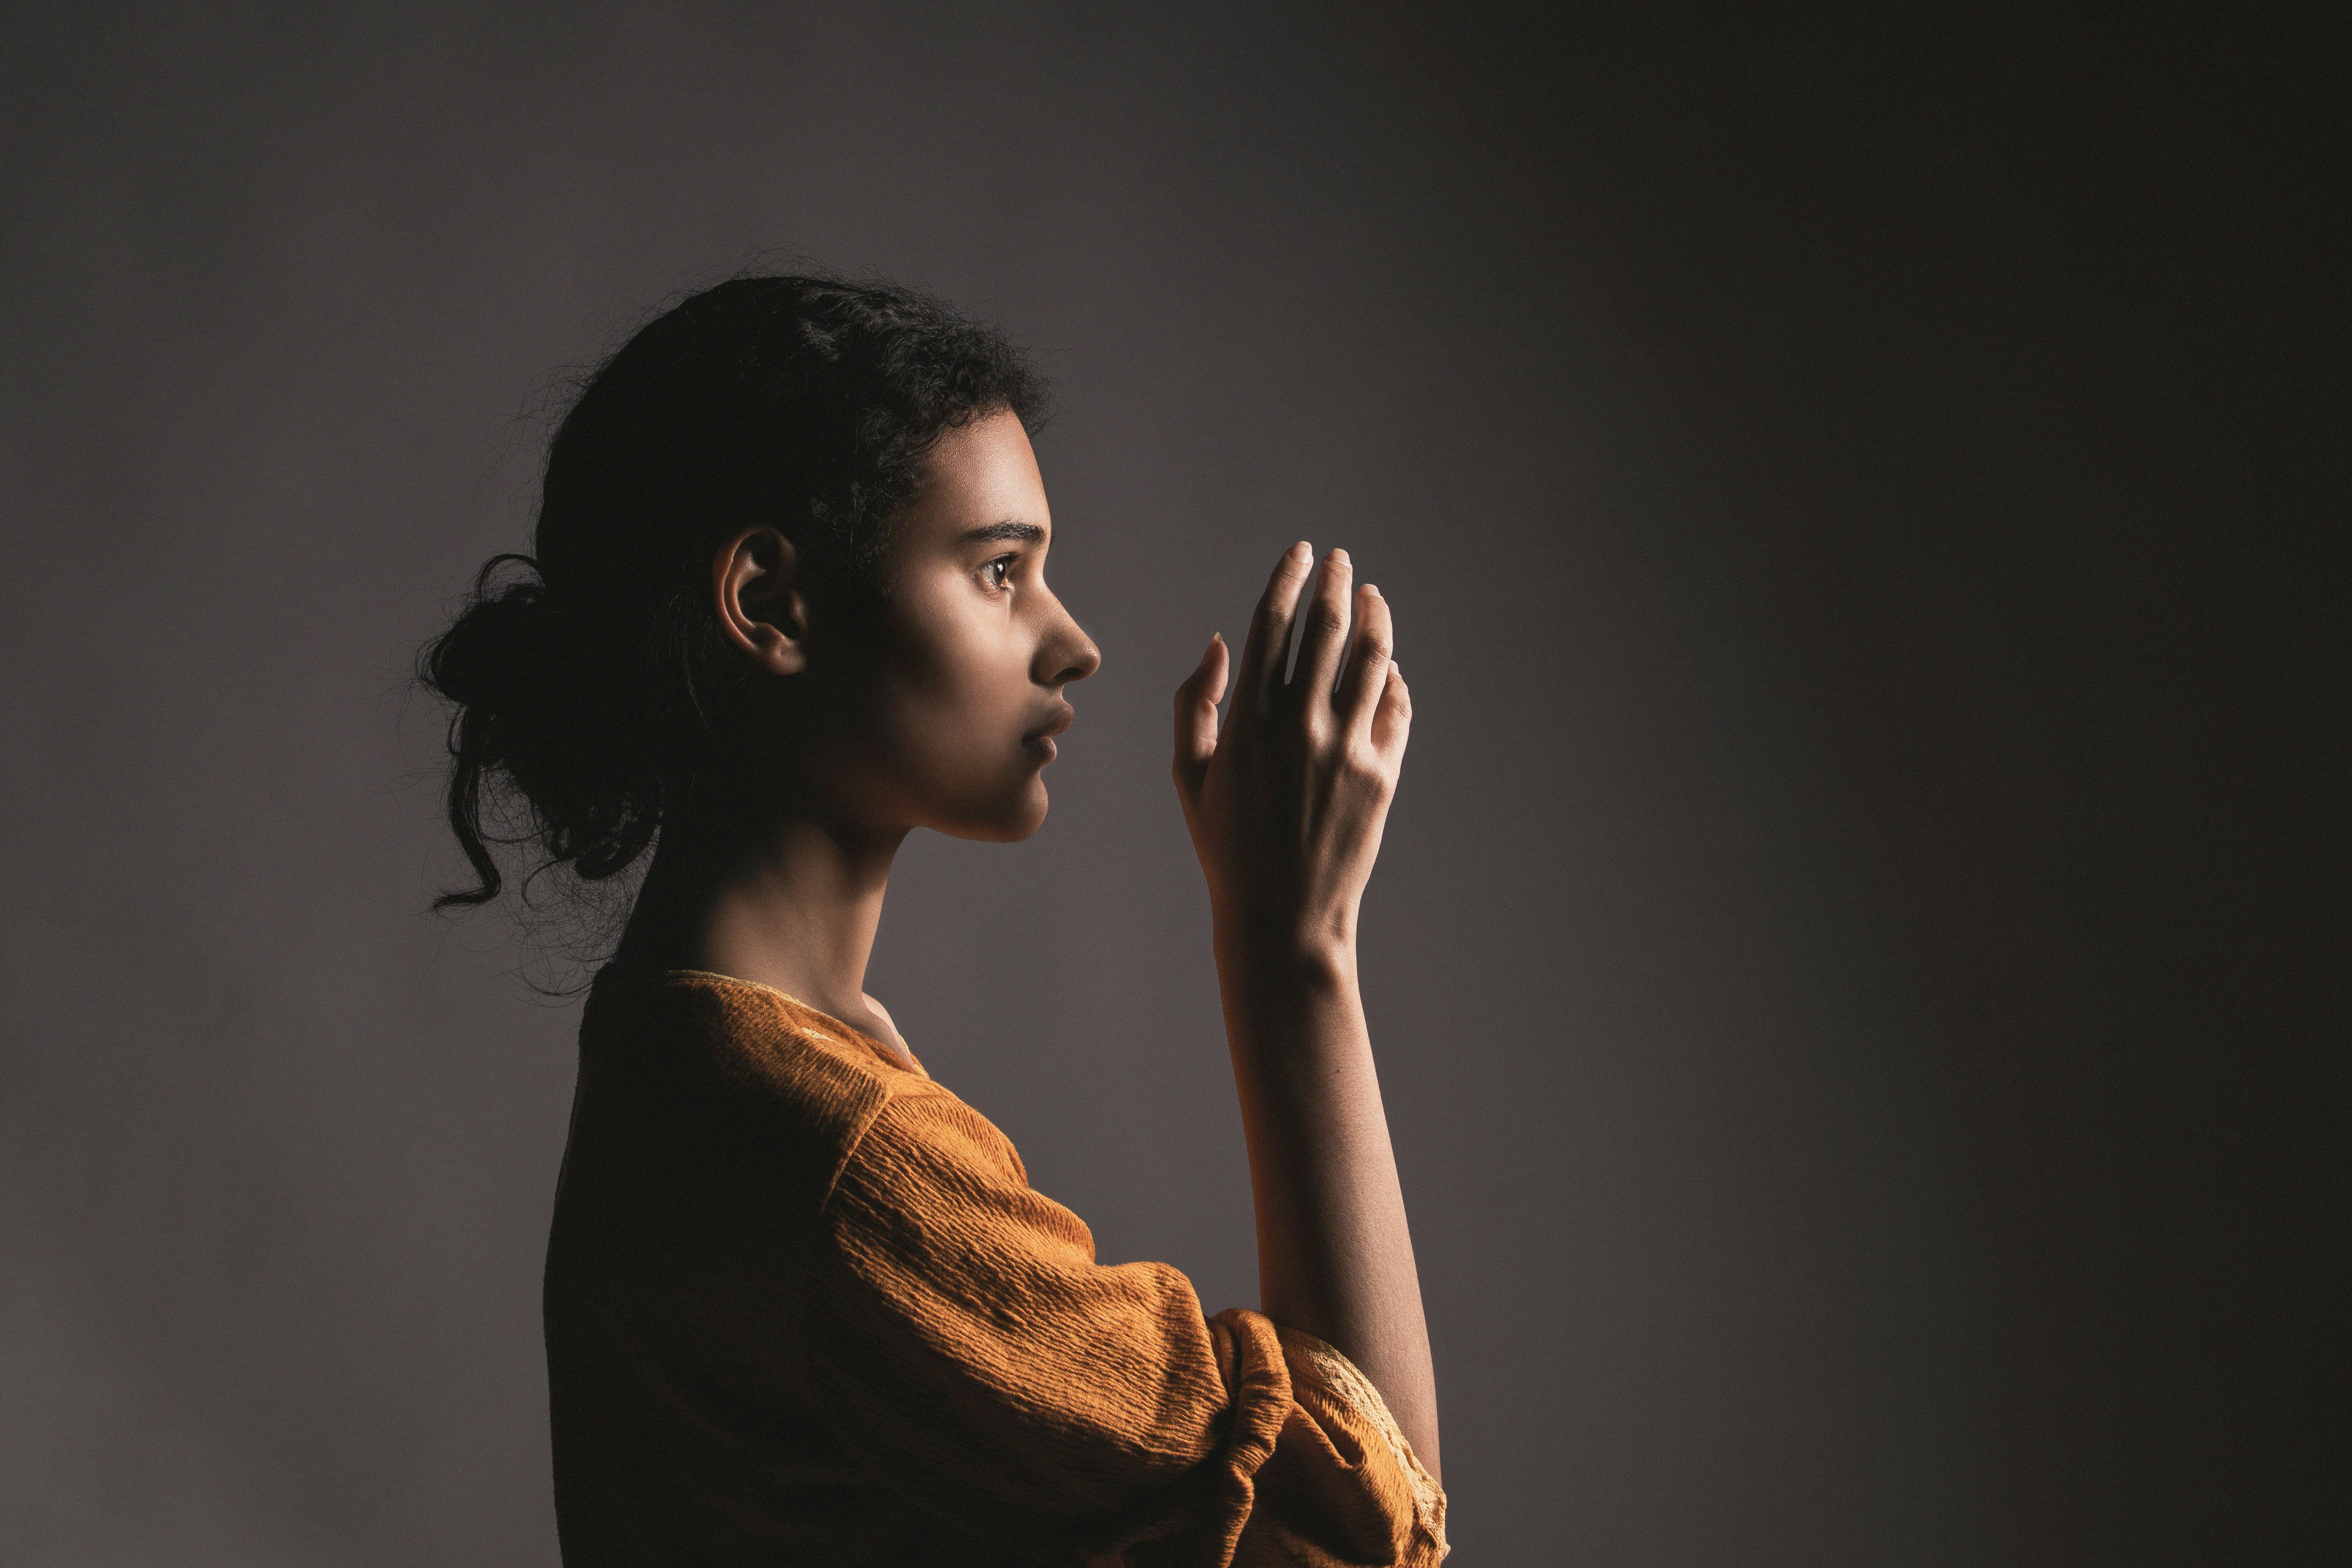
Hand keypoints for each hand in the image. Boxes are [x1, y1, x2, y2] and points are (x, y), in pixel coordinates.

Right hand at [1172, 543, 1412, 957]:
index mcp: (1247, 722)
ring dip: (1375, 617)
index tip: (1302, 552)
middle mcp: (1300, 726)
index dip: (1289, 578)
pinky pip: (1396, 708)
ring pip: (1372, 658)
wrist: (1283, 917)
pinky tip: (1388, 665)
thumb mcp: (1190, 776)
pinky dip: (1394, 678)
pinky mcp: (1383, 775)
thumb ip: (1195, 703)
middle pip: (1327, 627)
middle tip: (1341, 561)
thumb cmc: (1227, 847)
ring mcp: (1347, 749)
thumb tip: (1218, 641)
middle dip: (1336, 582)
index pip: (1272, 624)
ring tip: (1373, 597)